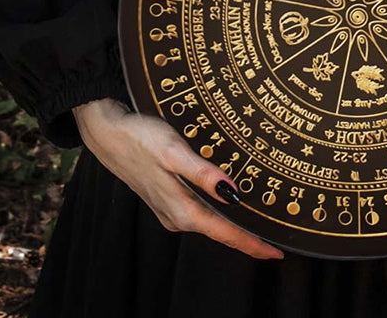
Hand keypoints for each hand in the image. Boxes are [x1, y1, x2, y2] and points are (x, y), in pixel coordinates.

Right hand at [72, 97, 283, 259]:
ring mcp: (170, 209)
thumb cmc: (140, 139)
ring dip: (234, 224)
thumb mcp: (174, 152)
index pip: (225, 233)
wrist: (108, 134)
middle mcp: (177, 216)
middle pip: (220, 231)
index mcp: (182, 210)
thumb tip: (231, 193)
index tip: (276, 252)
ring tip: (261, 222)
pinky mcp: (166, 198)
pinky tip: (228, 202)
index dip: (252, 244)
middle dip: (248, 236)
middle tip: (278, 237)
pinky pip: (199, 211)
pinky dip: (217, 211)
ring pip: (210, 222)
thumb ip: (203, 173)